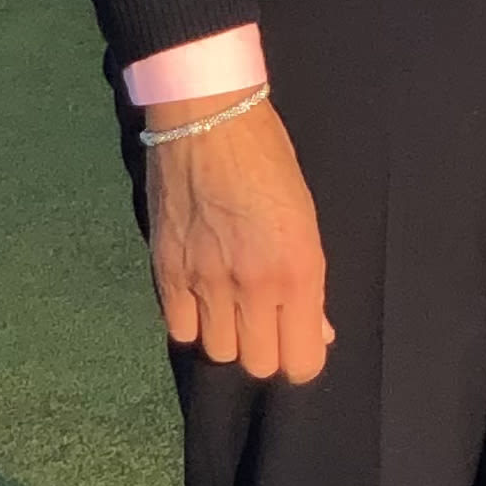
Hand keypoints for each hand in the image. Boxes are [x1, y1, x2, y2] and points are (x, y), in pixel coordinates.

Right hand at [144, 98, 332, 384]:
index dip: (303, 357)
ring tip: (232, 305)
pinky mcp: (166, 273)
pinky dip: (192, 321)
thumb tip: (319, 331)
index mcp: (299, 270)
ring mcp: (205, 282)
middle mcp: (253, 286)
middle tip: (267, 321)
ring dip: (228, 335)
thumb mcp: (307, 220)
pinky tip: (201, 297)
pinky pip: (178, 329)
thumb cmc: (270, 160)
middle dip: (266, 349)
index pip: (302, 361)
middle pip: (257, 364)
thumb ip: (311, 283)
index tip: (300, 341)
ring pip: (217, 351)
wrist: (209, 120)